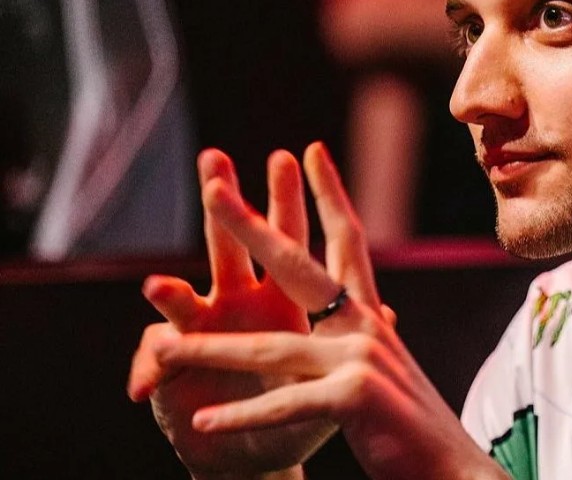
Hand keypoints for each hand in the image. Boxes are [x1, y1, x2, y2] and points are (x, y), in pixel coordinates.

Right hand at [129, 149, 334, 476]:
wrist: (262, 450)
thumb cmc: (302, 405)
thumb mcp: (335, 374)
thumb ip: (354, 339)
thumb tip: (390, 311)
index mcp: (290, 297)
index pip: (300, 241)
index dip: (305, 199)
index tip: (309, 150)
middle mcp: (245, 300)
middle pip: (237, 246)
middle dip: (227, 204)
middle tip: (215, 160)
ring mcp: (207, 328)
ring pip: (183, 297)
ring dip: (170, 292)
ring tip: (158, 287)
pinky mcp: (175, 364)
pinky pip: (158, 358)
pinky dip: (154, 365)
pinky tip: (152, 371)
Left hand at [133, 143, 505, 479]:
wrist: (453, 470)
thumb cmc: (416, 428)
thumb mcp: (392, 371)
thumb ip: (376, 337)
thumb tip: (381, 311)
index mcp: (371, 319)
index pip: (348, 243)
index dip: (330, 195)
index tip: (311, 152)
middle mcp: (366, 327)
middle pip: (299, 267)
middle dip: (250, 226)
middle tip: (213, 188)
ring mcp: (360, 359)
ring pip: (271, 347)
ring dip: (209, 352)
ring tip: (163, 349)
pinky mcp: (355, 396)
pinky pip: (284, 404)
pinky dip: (244, 416)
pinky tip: (205, 423)